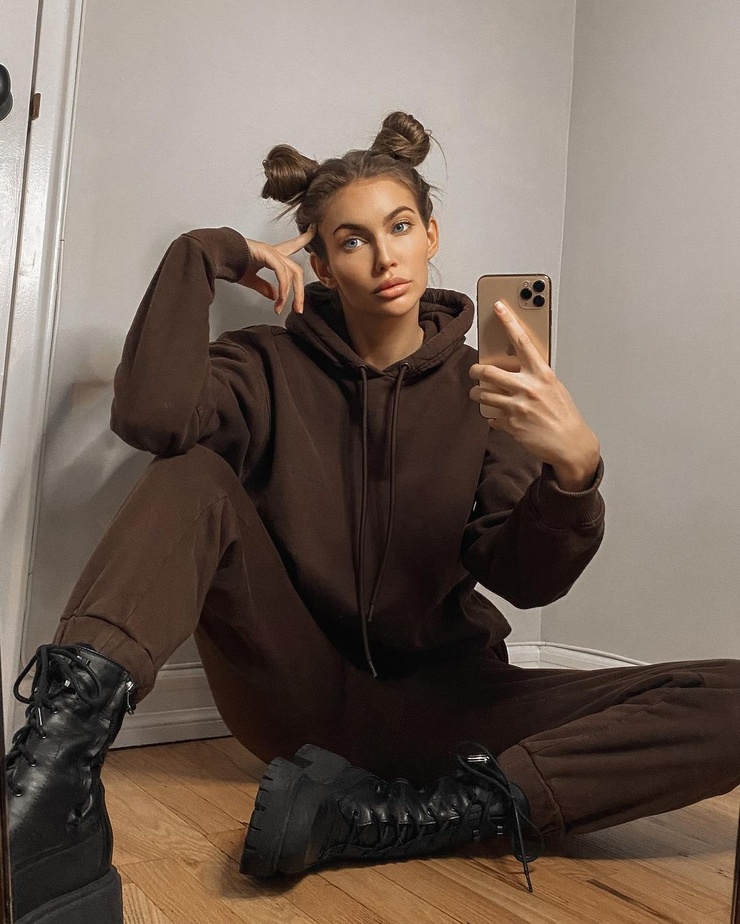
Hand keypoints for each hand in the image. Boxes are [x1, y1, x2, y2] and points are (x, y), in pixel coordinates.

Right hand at [235, 225, 316, 313]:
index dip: (304, 238)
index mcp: (271, 254)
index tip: (314, 230)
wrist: (218, 254)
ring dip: (291, 294)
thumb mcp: (250, 279)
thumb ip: (263, 287)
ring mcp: (271, 252)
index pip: (292, 246)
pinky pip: (282, 273)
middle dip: (300, 291)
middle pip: (297, 270)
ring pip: (292, 273)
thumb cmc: (231, 263)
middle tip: (299, 308)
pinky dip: (283, 288)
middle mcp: (274, 252)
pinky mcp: (267, 254)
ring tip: (283, 309)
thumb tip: (274, 296)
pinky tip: (279, 299)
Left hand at [468, 299, 599, 489]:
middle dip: (476, 370)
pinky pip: (490, 417)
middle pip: (489, 371)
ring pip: (483, 393)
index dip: (509, 321)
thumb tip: (514, 366)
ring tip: (478, 393)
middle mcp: (528, 387)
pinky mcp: (511, 424)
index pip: (522, 341)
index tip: (498, 307)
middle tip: (474, 370)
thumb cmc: (564, 414)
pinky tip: (498, 417)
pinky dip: (491, 417)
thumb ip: (534, 375)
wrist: (570, 444)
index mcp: (542, 373)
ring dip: (477, 393)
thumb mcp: (553, 387)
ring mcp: (518, 406)